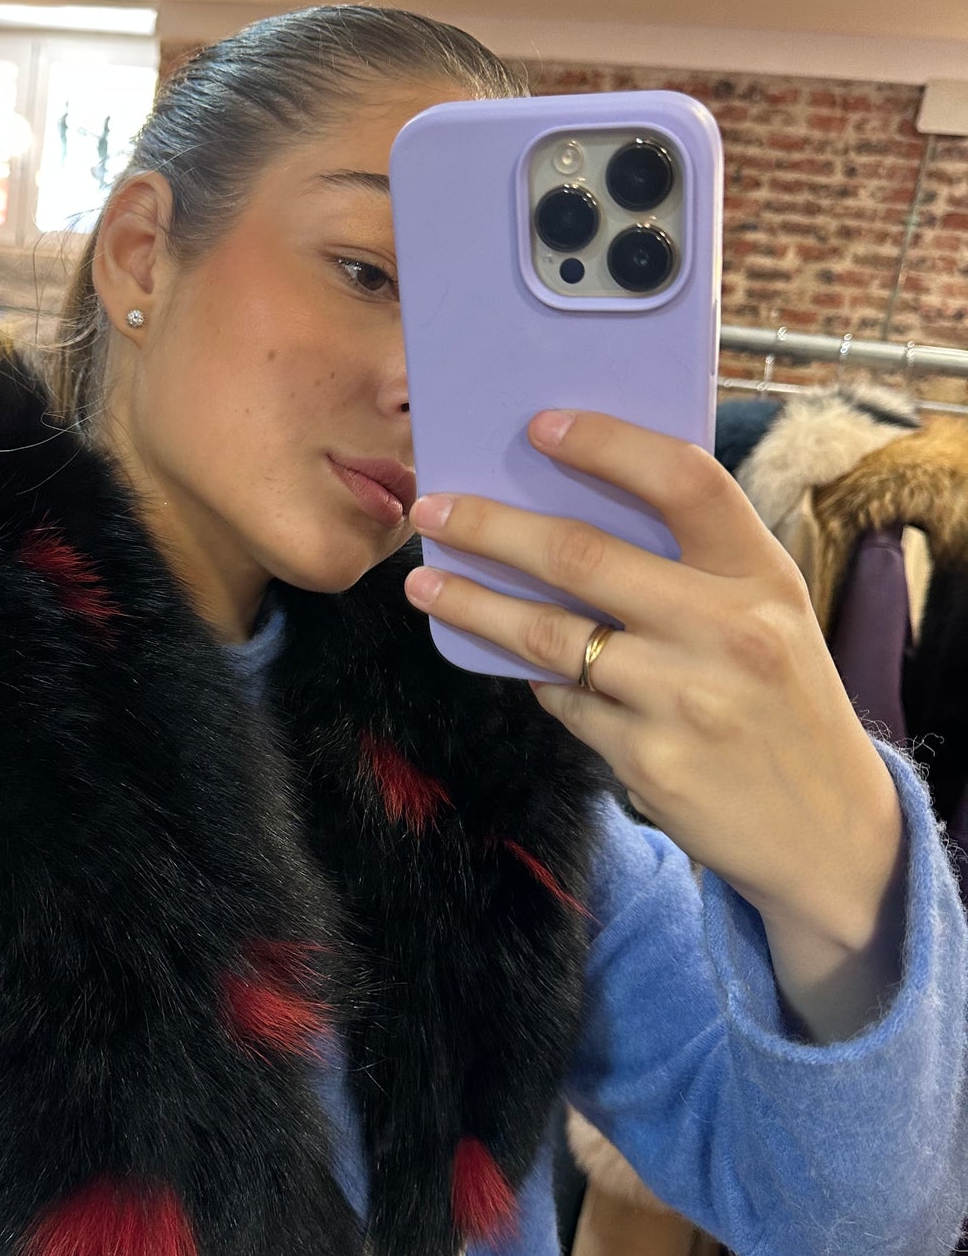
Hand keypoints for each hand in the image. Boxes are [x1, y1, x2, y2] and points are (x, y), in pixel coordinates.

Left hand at [403, 407, 907, 1041]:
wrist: (830, 830)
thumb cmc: (781, 700)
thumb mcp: (771, 616)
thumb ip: (696, 567)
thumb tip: (569, 510)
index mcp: (762, 575)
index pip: (684, 482)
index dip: (608, 444)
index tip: (539, 425)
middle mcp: (728, 630)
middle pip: (582, 557)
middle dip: (491, 527)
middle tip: (432, 507)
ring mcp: (684, 699)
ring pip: (548, 636)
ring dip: (474, 605)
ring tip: (425, 584)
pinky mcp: (648, 760)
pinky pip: (565, 702)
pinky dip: (536, 680)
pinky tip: (517, 665)